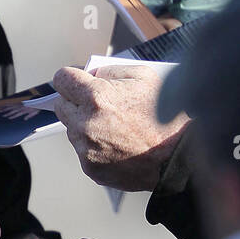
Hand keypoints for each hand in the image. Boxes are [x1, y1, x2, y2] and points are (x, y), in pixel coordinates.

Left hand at [53, 64, 188, 191]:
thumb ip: (110, 71)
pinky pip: (83, 151)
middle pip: (61, 105)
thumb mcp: (143, 76)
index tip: (77, 82)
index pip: (62, 79)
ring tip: (114, 127)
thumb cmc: (165, 116)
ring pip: (72, 130)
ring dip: (85, 125)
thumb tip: (91, 75)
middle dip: (75, 101)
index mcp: (96, 97)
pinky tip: (117, 145)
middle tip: (96, 104)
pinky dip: (95, 147)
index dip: (71, 78)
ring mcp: (85, 148)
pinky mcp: (90, 167)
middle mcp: (85, 124)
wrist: (178, 157)